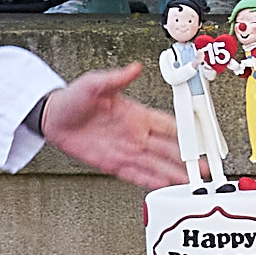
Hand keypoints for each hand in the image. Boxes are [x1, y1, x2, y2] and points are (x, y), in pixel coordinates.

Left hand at [36, 62, 188, 189]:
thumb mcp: (94, 83)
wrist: (53, 118)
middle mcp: (136, 134)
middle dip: (186, 159)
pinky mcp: (113, 163)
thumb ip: (117, 78)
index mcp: (137, 114)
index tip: (201, 139)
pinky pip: (135, 174)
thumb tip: (134, 67)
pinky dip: (150, 181)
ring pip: (156, 165)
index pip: (168, 124)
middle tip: (202, 168)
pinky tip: (164, 186)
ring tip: (190, 182)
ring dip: (173, 173)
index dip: (186, 132)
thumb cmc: (73, 99)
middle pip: (168, 149)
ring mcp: (126, 150)